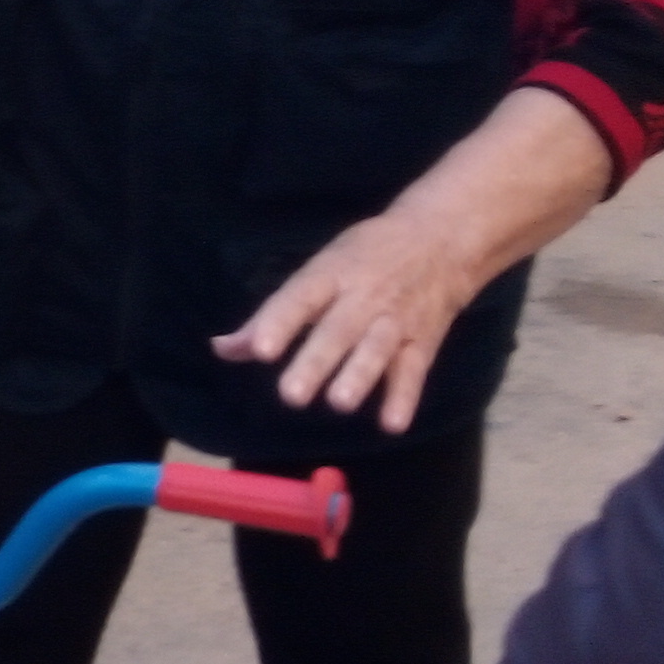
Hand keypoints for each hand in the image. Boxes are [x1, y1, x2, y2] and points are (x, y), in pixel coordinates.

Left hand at [213, 200, 486, 433]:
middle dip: (315, 363)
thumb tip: (221, 349)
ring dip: (358, 377)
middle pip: (337, 331)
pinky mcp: (424, 340)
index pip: (300, 299)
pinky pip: (415, 370)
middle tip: (290, 395)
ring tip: (338, 403)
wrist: (441, 239)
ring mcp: (395, 320)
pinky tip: (392, 424)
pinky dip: (405, 397)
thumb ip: (271, 316)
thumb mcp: (317, 272)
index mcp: (329, 276)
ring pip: (376, 350)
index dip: (279, 324)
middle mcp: (362, 298)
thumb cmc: (363, 257)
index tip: (259, 351)